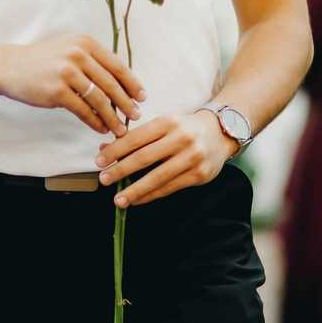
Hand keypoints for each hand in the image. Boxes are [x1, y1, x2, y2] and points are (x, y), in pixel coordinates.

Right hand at [0, 33, 145, 136]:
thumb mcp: (69, 50)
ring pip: (99, 99)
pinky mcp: (57, 91)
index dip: (132, 83)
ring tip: (121, 129)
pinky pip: (83, 110)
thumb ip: (93, 61)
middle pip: (111, 83)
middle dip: (127, 102)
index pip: (116, 65)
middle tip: (137, 116)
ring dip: (113, 116)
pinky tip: (101, 128)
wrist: (9, 67)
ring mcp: (67, 72)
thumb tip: (120, 84)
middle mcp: (78, 54)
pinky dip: (95, 121)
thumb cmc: (42, 61)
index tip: (142, 97)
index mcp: (85, 43)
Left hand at [95, 109, 236, 206]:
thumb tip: (105, 150)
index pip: (136, 137)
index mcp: (168, 122)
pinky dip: (151, 195)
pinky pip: (169, 188)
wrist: (222, 132)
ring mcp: (192, 157)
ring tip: (118, 199)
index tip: (99, 161)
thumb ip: (136, 137)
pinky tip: (137, 200)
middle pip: (144, 157)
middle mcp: (181, 138)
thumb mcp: (163, 125)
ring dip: (135, 190)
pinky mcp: (199, 175)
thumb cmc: (185, 129)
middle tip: (104, 179)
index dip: (115, 150)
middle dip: (120, 170)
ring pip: (157, 177)